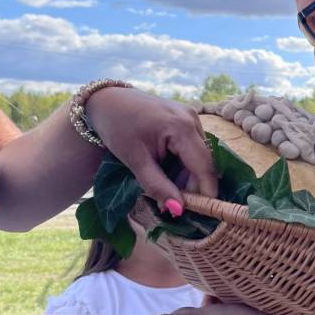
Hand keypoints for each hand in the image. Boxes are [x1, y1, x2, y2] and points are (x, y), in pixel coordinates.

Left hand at [85, 88, 217, 208]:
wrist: (107, 101)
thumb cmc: (117, 128)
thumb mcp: (135, 160)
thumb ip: (158, 186)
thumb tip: (178, 210)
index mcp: (182, 127)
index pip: (204, 166)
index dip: (206, 192)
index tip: (201, 213)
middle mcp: (192, 119)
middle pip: (203, 162)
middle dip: (192, 185)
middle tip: (171, 202)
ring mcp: (191, 116)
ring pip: (199, 155)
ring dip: (186, 174)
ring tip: (163, 183)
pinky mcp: (187, 117)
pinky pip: (193, 146)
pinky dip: (182, 162)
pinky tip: (165, 167)